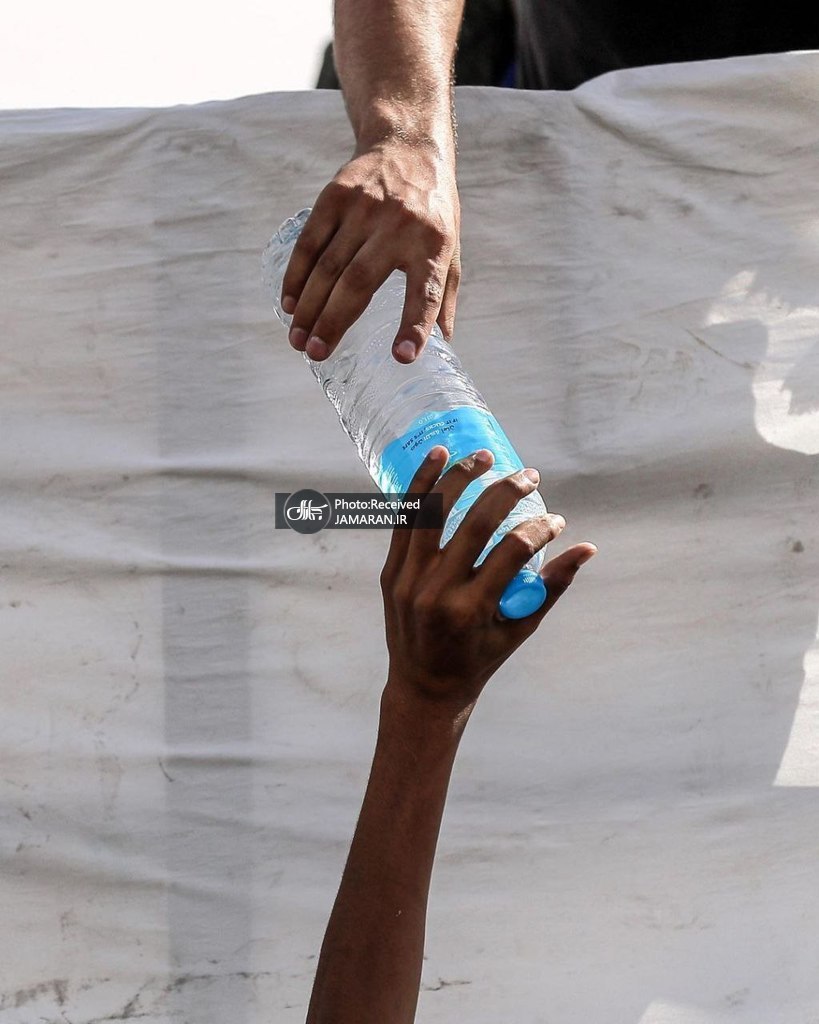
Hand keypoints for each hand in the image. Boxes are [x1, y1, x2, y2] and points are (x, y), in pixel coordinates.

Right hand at [281, 138, 459, 363]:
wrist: (408, 145)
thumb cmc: (432, 210)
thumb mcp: (450, 247)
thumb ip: (442, 295)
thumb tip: (443, 345)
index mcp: (433, 244)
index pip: (425, 291)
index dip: (414, 325)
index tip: (403, 357)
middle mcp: (398, 226)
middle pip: (359, 282)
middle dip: (334, 322)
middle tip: (317, 353)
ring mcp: (364, 208)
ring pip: (328, 266)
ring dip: (309, 307)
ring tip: (298, 340)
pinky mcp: (336, 196)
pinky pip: (310, 243)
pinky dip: (296, 276)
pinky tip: (290, 304)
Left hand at [380, 446, 597, 713]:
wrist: (422, 687)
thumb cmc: (478, 660)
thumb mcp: (519, 631)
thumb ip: (551, 589)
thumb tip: (587, 548)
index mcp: (471, 610)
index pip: (512, 552)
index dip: (539, 529)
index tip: (556, 520)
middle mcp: (436, 592)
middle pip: (475, 525)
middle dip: (507, 493)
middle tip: (530, 476)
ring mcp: (407, 580)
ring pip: (432, 514)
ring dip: (459, 478)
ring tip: (484, 456)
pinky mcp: (390, 572)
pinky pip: (404, 521)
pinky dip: (420, 486)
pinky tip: (437, 458)